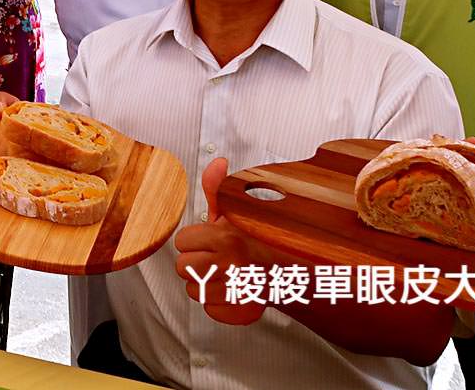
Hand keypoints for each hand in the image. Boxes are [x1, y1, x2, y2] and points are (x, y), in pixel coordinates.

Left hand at [174, 158, 265, 325]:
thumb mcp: (238, 211)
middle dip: (195, 262)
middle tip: (215, 258)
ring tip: (223, 274)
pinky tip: (229, 290)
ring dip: (205, 283)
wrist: (292, 270)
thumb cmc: (259, 241)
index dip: (193, 241)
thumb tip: (217, 162)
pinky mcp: (241, 310)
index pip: (182, 242)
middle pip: (183, 267)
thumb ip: (218, 189)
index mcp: (226, 237)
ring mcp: (237, 289)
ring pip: (193, 290)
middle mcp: (231, 263)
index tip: (209, 240)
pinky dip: (218, 304)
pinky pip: (209, 309)